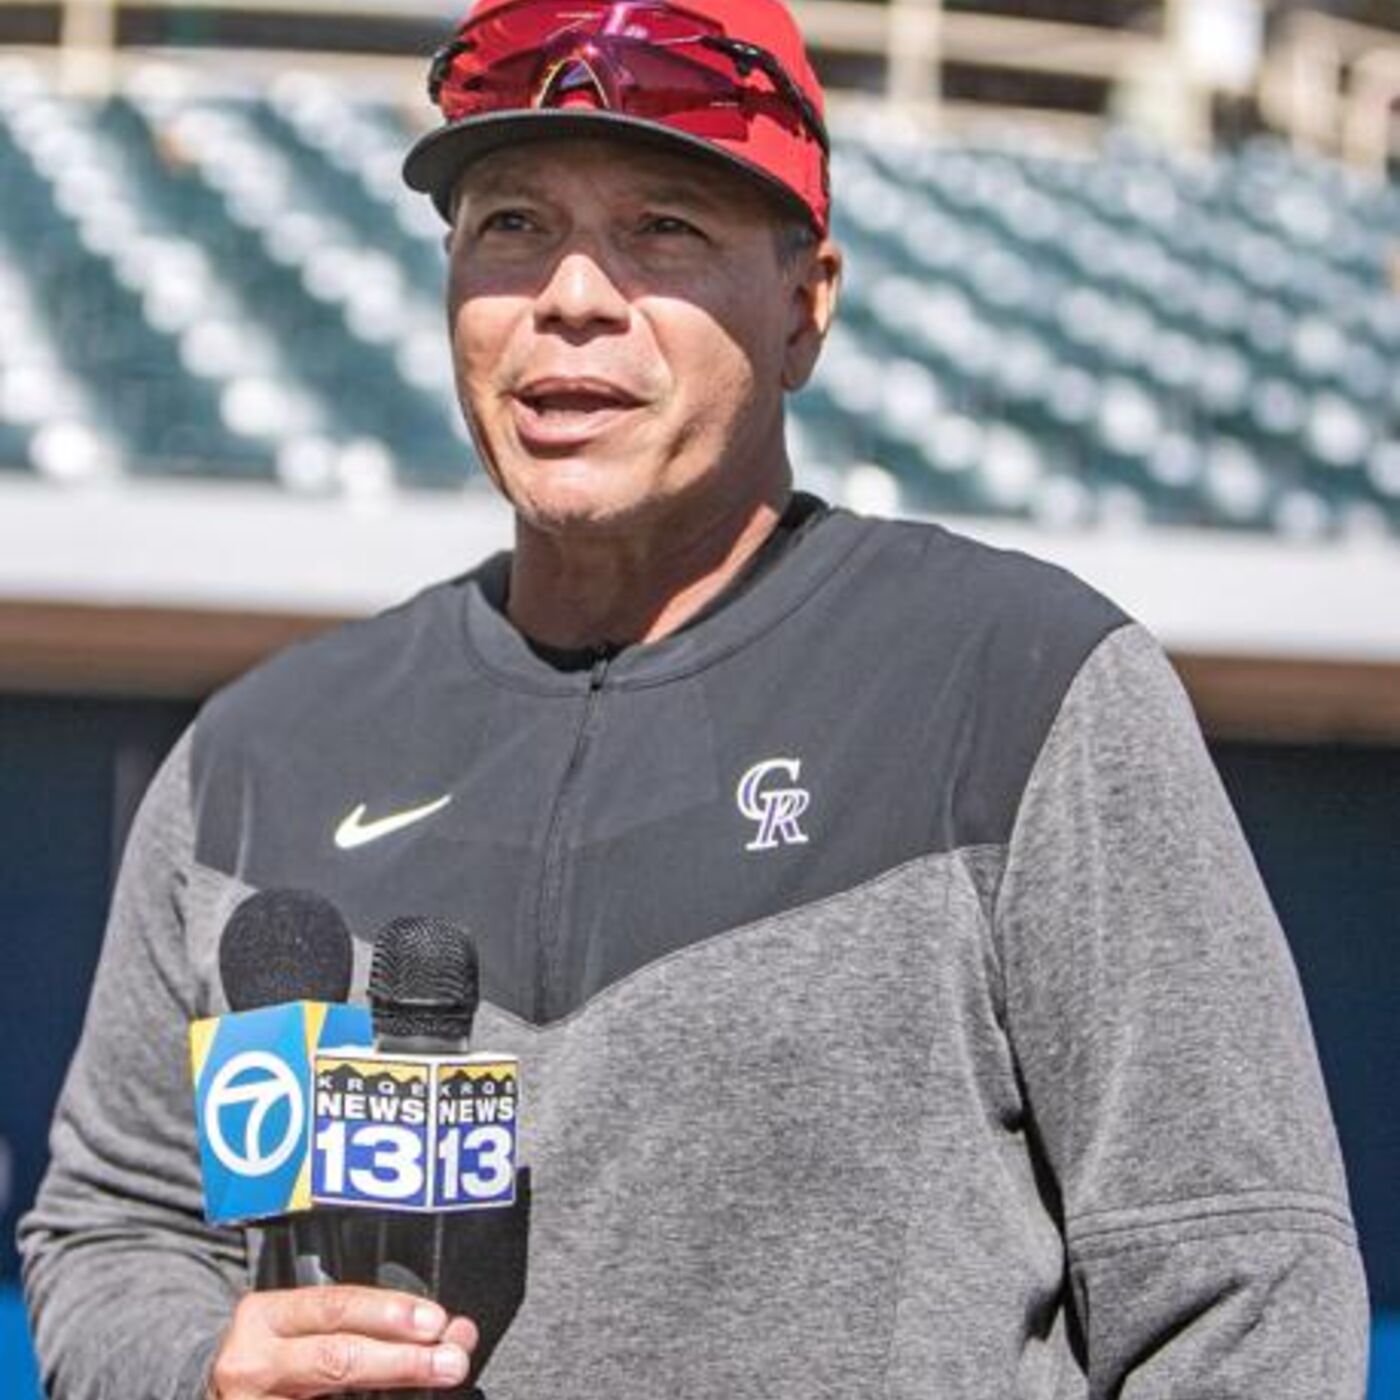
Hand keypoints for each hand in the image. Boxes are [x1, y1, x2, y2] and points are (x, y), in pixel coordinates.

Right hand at [208, 1286, 477, 1398]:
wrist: (212, 1390)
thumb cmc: (278, 1352)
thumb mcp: (310, 1326)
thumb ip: (374, 1323)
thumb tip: (456, 1332)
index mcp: (266, 1315)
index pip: (335, 1307)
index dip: (388, 1313)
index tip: (437, 1321)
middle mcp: (251, 1361)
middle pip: (335, 1359)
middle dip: (401, 1361)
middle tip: (451, 1362)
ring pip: (330, 1394)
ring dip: (390, 1390)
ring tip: (432, 1384)